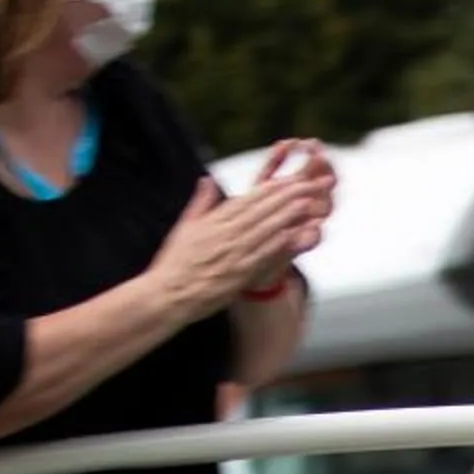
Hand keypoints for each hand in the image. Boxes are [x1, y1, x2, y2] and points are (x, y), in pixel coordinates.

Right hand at [147, 169, 329, 319]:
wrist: (167, 294)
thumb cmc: (175, 263)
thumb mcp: (184, 226)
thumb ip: (200, 203)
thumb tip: (206, 180)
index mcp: (212, 221)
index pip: (245, 200)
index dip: (268, 189)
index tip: (287, 179)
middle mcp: (223, 233)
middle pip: (259, 210)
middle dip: (284, 196)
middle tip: (306, 184)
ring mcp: (232, 252)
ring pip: (264, 228)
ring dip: (287, 215)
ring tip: (306, 202)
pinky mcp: (238, 272)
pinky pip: (262, 254)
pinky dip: (279, 243)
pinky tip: (295, 234)